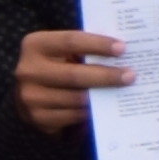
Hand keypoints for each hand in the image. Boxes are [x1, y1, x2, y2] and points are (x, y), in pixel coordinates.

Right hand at [11, 27, 131, 135]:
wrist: (29, 92)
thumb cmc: (55, 64)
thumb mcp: (61, 50)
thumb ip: (83, 48)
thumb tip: (121, 52)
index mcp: (35, 45)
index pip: (71, 41)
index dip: (98, 44)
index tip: (123, 48)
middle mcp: (27, 70)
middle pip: (74, 74)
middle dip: (106, 75)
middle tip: (131, 75)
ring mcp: (30, 97)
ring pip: (75, 98)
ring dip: (102, 97)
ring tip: (124, 92)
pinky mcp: (37, 118)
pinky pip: (72, 116)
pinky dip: (92, 112)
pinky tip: (106, 106)